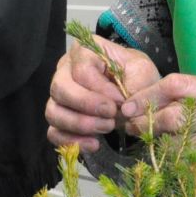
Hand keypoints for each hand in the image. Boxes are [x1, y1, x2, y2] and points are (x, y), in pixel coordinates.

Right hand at [46, 38, 161, 150]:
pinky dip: (71, 142)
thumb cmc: (134, 76)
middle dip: (87, 107)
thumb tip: (122, 107)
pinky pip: (53, 132)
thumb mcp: (143, 71)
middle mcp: (64, 70)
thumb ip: (136, 83)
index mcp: (84, 52)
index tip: (121, 101)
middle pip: (60, 89)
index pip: (82, 71)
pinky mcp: (59, 117)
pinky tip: (94, 144)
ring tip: (106, 129)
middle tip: (111, 117)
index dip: (101, 90)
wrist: (133, 92)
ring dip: (79, 125)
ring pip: (53, 112)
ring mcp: (58, 96)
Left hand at [122, 72, 195, 154]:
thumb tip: (131, 108)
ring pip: (176, 144)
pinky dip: (171, 162)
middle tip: (133, 128)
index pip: (175, 84)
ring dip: (158, 145)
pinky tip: (172, 159)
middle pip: (174, 117)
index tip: (128, 107)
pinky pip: (184, 165)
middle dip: (147, 123)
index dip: (146, 96)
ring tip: (156, 143)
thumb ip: (177, 97)